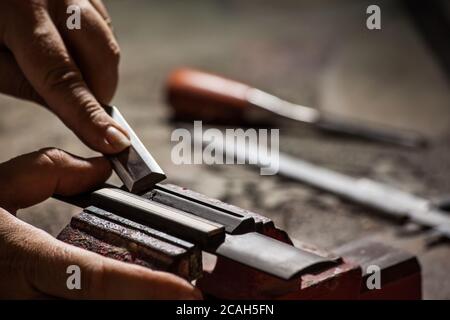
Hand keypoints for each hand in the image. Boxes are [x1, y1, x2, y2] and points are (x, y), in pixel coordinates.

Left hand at [0, 0, 130, 153]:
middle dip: (98, 90)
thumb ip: (27, 84)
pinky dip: (94, 48)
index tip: (114, 143)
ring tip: (63, 68)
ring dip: (96, 69)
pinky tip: (69, 48)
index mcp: (20, 11)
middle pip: (101, 55)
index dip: (88, 114)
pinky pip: (103, 26)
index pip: (62, 77)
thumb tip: (74, 113)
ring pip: (107, 42)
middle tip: (77, 104)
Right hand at [0, 148, 201, 298]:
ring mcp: (23, 315)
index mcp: (20, 261)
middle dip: (150, 306)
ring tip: (166, 296)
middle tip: (187, 296)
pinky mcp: (26, 317)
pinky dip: (109, 308)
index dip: (145, 288)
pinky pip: (73, 317)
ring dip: (134, 309)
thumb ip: (50, 170)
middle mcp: (23, 299)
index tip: (186, 289)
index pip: (94, 279)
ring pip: (93, 319)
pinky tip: (129, 296)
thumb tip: (101, 168)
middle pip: (101, 310)